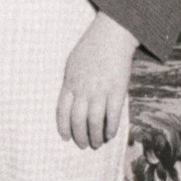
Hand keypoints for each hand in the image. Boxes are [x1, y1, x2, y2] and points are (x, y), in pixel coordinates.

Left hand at [56, 11, 136, 148]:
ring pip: (95, 122)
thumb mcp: (72, 63)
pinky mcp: (117, 91)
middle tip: (83, 145)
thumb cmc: (91, 48)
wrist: (112, 35)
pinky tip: (109, 135)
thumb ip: (70, 83)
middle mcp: (84, 89)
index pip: (62, 111)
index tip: (65, 137)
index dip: (63, 127)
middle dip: (79, 136)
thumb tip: (70, 102)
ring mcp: (101, 90)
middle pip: (78, 120)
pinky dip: (110, 129)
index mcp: (70, 82)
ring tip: (96, 144)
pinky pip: (113, 116)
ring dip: (94, 136)